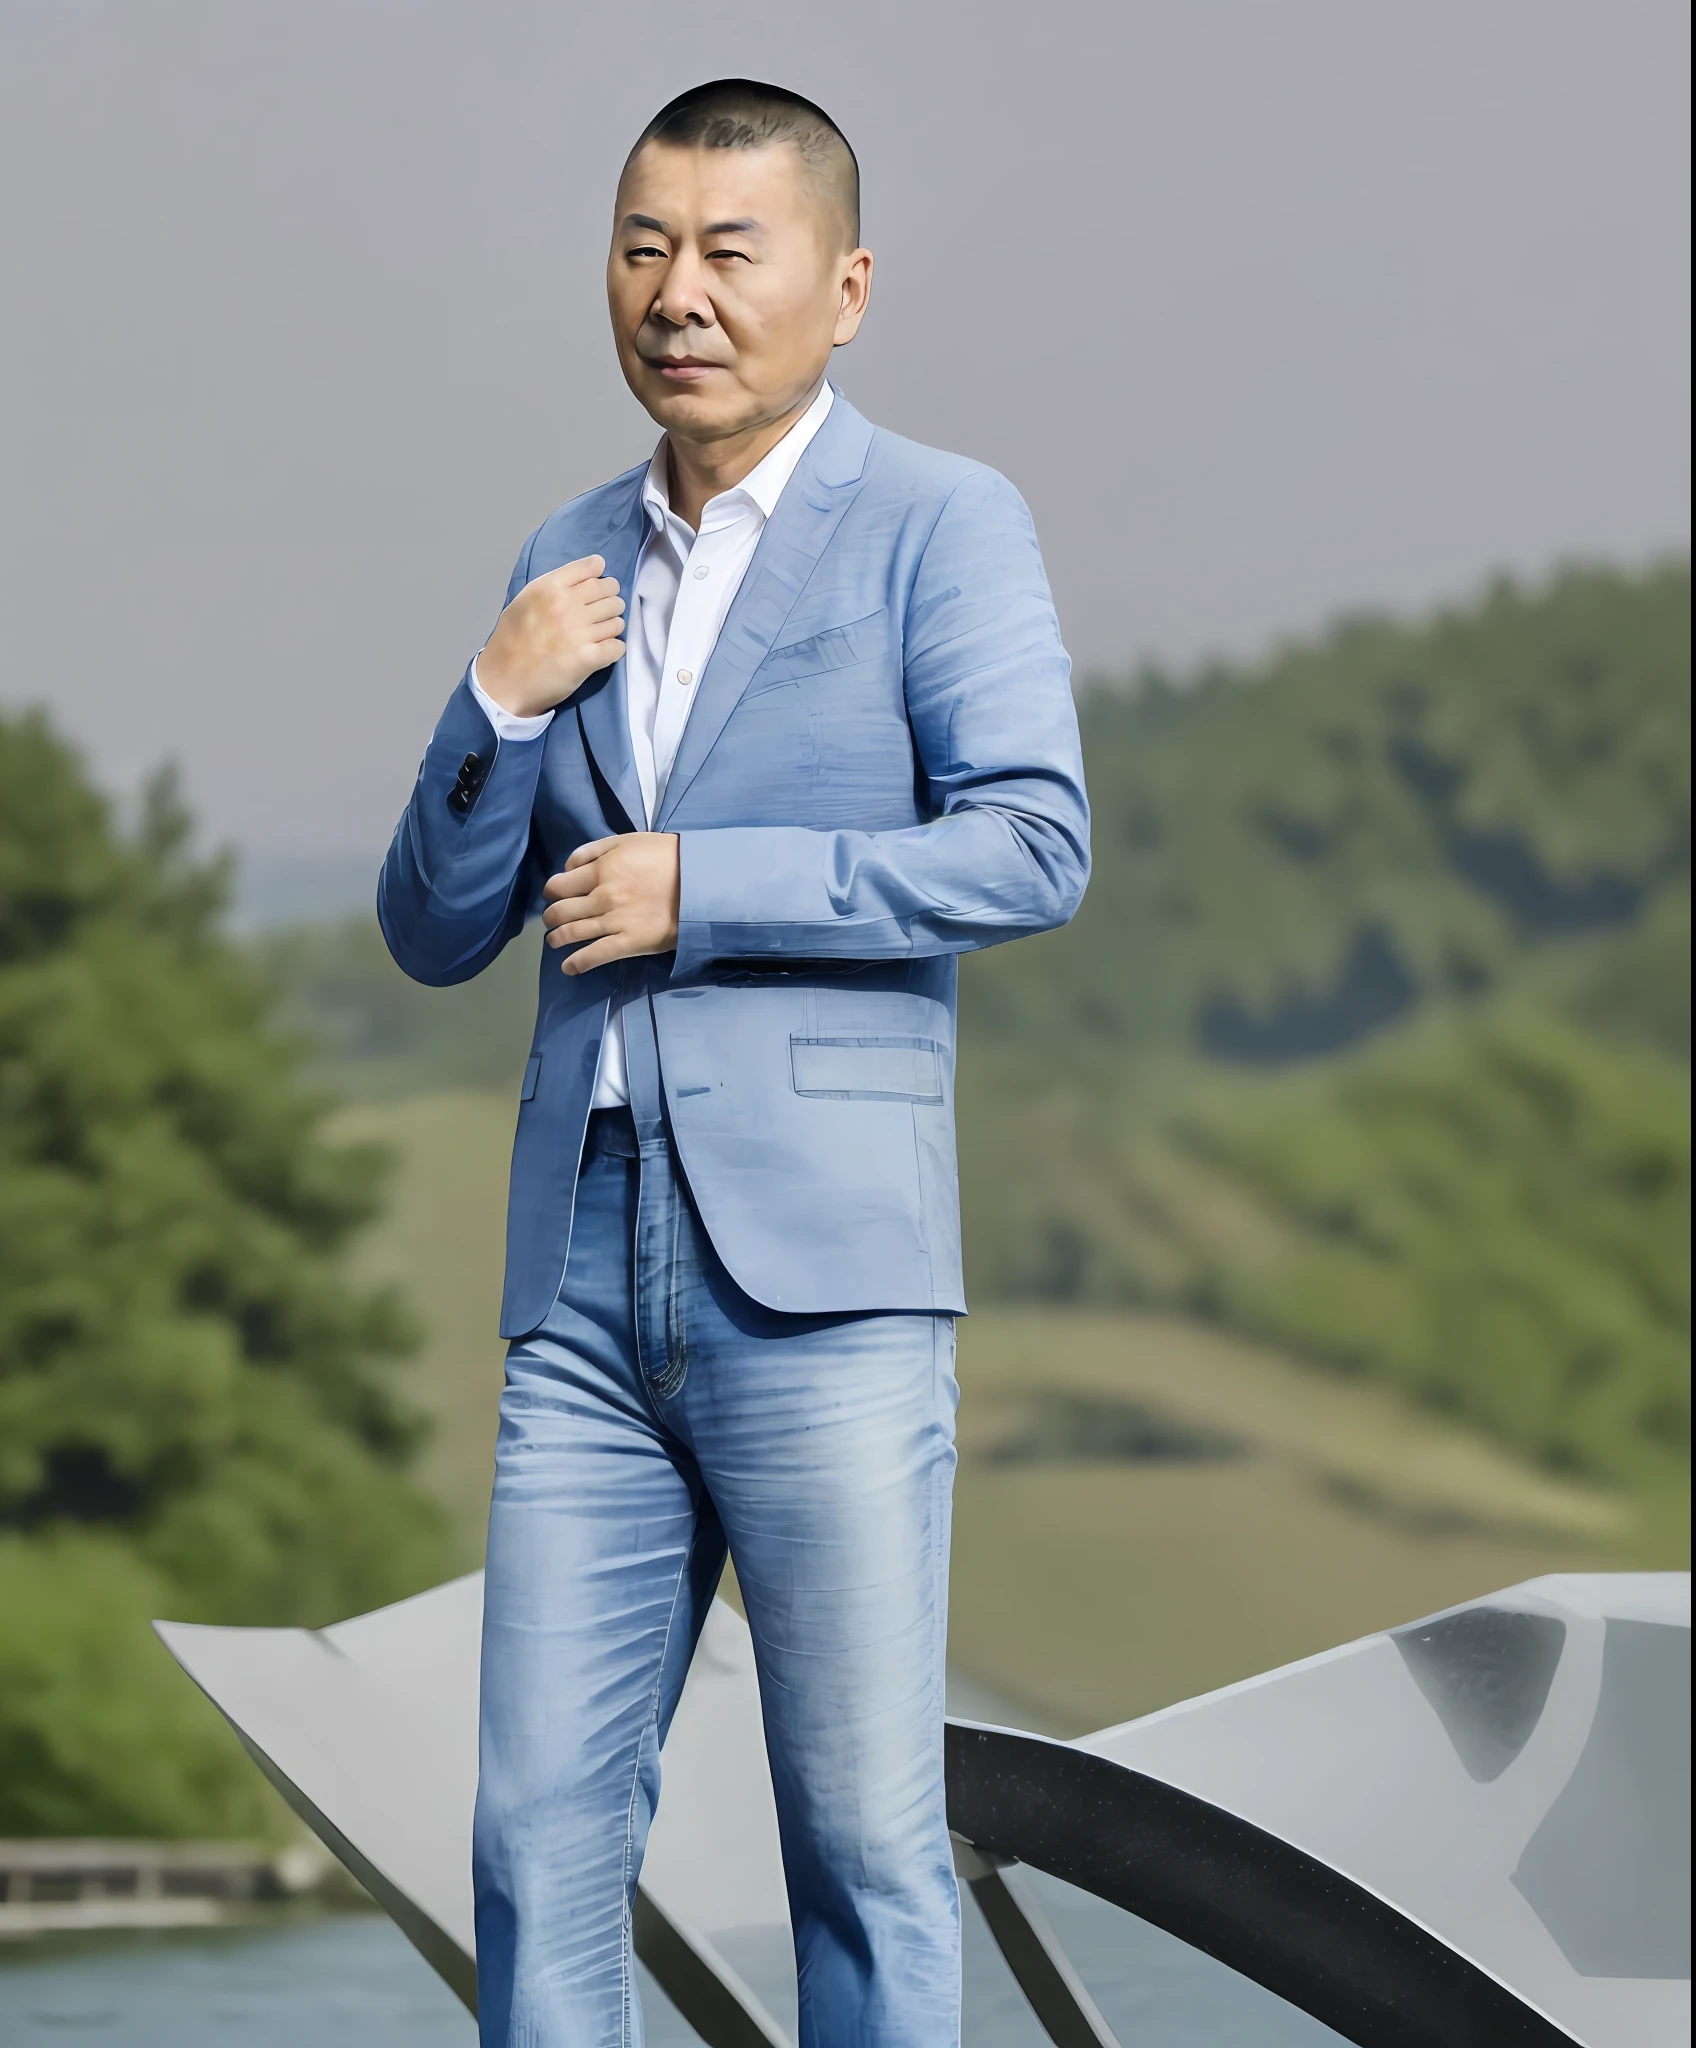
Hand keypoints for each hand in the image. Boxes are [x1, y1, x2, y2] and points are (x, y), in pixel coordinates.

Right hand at [477, 555, 625, 717]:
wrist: (504, 680)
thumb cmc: (512, 640)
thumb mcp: (525, 600)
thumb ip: (557, 583)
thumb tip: (595, 565)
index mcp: (549, 588)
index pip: (592, 568)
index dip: (602, 578)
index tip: (600, 589)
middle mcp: (566, 606)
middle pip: (610, 592)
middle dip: (611, 602)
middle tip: (602, 615)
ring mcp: (578, 632)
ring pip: (617, 620)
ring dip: (613, 627)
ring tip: (600, 634)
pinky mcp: (588, 658)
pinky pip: (617, 646)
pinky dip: (614, 649)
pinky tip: (603, 651)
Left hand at [542, 833, 679, 974]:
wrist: (701, 882)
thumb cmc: (667, 856)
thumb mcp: (628, 840)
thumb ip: (593, 850)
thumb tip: (568, 868)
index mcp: (600, 870)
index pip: (559, 885)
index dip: (552, 891)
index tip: (556, 896)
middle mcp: (602, 897)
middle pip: (560, 911)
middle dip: (551, 917)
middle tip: (553, 919)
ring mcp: (614, 922)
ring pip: (571, 933)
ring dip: (556, 939)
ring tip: (555, 941)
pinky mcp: (629, 943)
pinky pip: (594, 956)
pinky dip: (576, 964)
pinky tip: (569, 968)